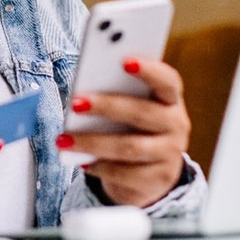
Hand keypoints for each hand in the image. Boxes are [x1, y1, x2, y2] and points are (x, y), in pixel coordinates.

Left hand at [56, 57, 190, 207]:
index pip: (167, 81)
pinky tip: (81, 161)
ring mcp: (170, 154)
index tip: (125, 60)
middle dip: (106, 106)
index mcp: (170, 99)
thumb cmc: (131, 128)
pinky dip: (100, 166)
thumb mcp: (128, 108)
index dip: (149, 70)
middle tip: (75, 102)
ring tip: (64, 139)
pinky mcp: (158, 179)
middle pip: (143, 113)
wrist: (149, 174)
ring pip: (130, 147)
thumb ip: (115, 94)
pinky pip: (126, 173)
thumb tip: (83, 91)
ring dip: (92, 142)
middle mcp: (176, 124)